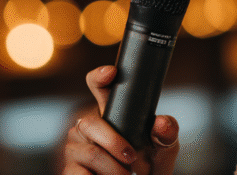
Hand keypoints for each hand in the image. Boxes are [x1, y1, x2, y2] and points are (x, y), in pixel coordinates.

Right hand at [61, 65, 179, 174]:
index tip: (110, 72)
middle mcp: (88, 128)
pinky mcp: (69, 170)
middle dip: (114, 141)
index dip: (99, 77)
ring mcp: (75, 149)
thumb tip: (161, 122)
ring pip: (91, 153)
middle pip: (90, 123)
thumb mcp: (163, 152)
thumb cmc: (147, 168)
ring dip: (113, 169)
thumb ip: (167, 136)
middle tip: (132, 158)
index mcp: (110, 114)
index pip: (99, 88)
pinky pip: (79, 173)